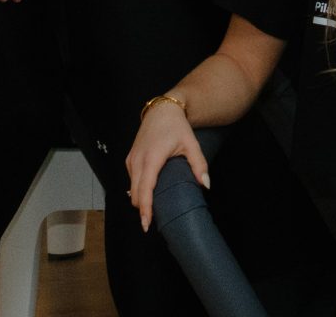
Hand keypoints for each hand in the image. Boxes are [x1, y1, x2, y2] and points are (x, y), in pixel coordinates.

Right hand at [121, 96, 204, 231]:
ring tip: (152, 210)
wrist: (161, 110)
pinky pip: (132, 180)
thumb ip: (199, 165)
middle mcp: (137, 161)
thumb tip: (206, 184)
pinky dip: (138, 189)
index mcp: (152, 159)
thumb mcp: (191, 143)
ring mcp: (131, 160)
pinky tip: (148, 194)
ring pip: (132, 188)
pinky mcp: (130, 159)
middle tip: (153, 222)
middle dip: (143, 209)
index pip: (145, 190)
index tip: (146, 224)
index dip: (145, 209)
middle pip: (136, 194)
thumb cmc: (176, 126)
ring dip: (140, 199)